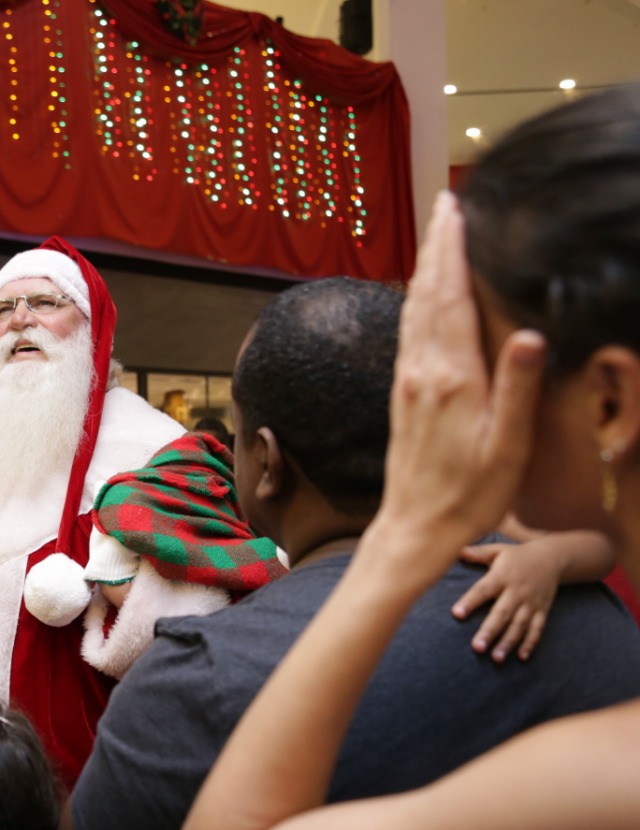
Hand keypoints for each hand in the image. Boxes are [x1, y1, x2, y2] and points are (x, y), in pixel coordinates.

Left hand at [374, 192, 546, 588]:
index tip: (456, 210)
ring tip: (437, 235)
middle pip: (427, 292)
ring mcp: (408, 380)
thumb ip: (516, 388)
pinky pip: (409, 331)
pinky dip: (417, 299)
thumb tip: (527, 332)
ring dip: (424, 267)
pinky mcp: (402, 392)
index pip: (450, 298)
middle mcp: (422, 370)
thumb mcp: (507, 447)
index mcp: (451, 377)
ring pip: (413, 308)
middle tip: (446, 204)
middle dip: (437, 246)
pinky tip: (423, 293)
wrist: (413, 525)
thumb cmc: (468, 493)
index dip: (453, 251)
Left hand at [452, 540, 557, 662]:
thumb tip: (454, 549)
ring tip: (496, 658)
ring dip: (508, 642)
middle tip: (477, 648)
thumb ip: (476, 553)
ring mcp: (531, 603)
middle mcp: (517, 591)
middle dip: (490, 631)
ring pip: (519, 625)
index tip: (456, 614)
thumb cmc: (517, 555)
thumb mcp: (497, 550)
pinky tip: (522, 657)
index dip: (470, 601)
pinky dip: (531, 643)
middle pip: (502, 613)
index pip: (483, 590)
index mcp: (502, 576)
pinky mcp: (543, 610)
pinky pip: (537, 629)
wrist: (552, 558)